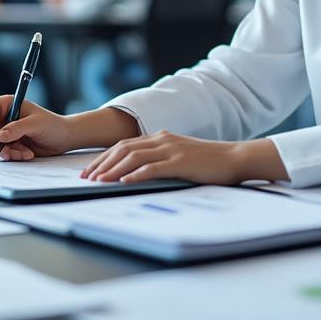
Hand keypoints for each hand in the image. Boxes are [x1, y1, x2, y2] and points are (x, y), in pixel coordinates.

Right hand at [0, 95, 73, 160]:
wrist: (63, 138)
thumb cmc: (53, 125)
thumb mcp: (36, 124)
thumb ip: (17, 129)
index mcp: (6, 104)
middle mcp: (0, 117)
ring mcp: (2, 132)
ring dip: (4, 152)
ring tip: (24, 153)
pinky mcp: (6, 145)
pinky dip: (10, 156)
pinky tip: (26, 154)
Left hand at [80, 132, 286, 184]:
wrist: (234, 158)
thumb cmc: (208, 162)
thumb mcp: (179, 156)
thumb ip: (159, 160)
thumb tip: (135, 174)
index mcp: (160, 137)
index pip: (123, 145)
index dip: (103, 157)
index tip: (89, 171)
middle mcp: (162, 139)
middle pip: (123, 149)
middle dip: (101, 164)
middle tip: (86, 178)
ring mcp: (171, 149)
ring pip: (133, 157)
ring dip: (113, 170)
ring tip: (99, 182)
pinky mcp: (181, 162)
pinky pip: (153, 168)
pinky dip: (136, 174)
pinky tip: (124, 182)